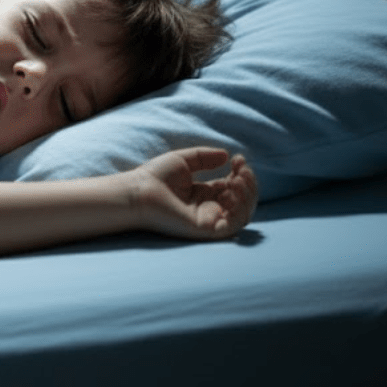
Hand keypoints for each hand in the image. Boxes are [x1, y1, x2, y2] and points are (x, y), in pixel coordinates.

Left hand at [129, 147, 257, 240]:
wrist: (138, 191)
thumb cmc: (154, 176)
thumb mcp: (184, 160)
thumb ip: (205, 157)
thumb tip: (227, 155)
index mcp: (203, 194)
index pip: (232, 187)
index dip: (241, 173)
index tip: (238, 159)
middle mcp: (208, 208)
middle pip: (242, 201)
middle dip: (248, 184)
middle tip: (241, 169)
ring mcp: (208, 220)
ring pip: (242, 214)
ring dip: (248, 196)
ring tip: (237, 179)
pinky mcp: (205, 230)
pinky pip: (232, 226)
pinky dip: (239, 210)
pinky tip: (230, 192)